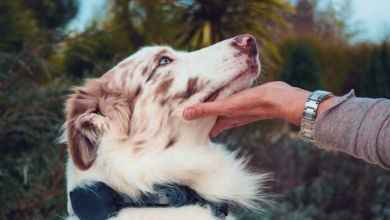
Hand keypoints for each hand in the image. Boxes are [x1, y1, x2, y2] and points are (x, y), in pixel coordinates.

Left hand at [183, 81, 334, 136]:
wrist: (278, 98)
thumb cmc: (252, 104)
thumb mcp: (226, 107)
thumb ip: (205, 110)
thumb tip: (184, 115)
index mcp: (224, 121)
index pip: (207, 130)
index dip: (196, 131)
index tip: (184, 129)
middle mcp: (230, 116)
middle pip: (212, 120)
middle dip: (201, 118)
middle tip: (186, 112)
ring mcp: (238, 108)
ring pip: (220, 109)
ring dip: (210, 106)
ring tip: (198, 99)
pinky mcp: (244, 97)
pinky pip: (229, 97)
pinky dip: (221, 95)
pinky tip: (219, 88)